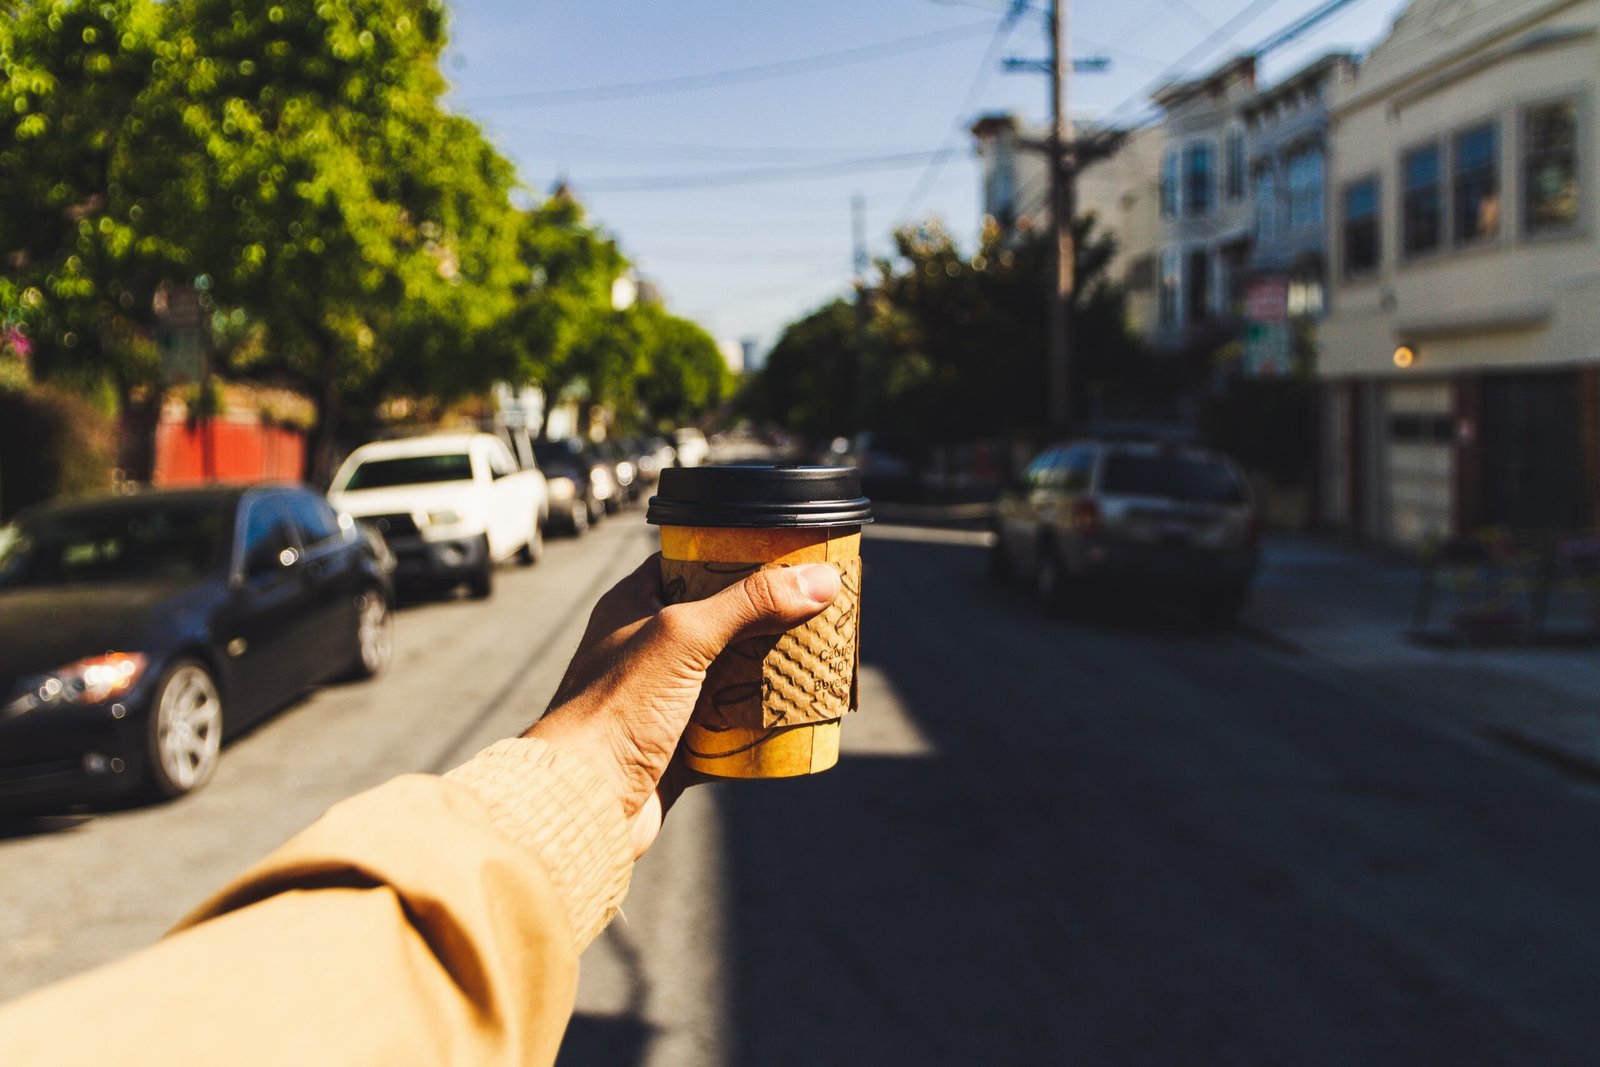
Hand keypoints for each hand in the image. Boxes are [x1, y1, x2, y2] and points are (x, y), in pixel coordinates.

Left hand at [526, 554, 840, 857]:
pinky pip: (730, 729)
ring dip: (768, 672)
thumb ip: (750, 603)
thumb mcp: (685, 637)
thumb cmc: (615, 709)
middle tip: (817, 612)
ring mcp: (661, 699)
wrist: (582, 802)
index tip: (785, 556)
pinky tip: (796, 717)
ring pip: (728, 676)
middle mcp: (645, 649)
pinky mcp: (677, 747)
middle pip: (720, 622)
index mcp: (633, 606)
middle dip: (767, 620)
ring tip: (817, 659)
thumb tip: (820, 579)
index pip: (690, 562)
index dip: (736, 556)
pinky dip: (760, 725)